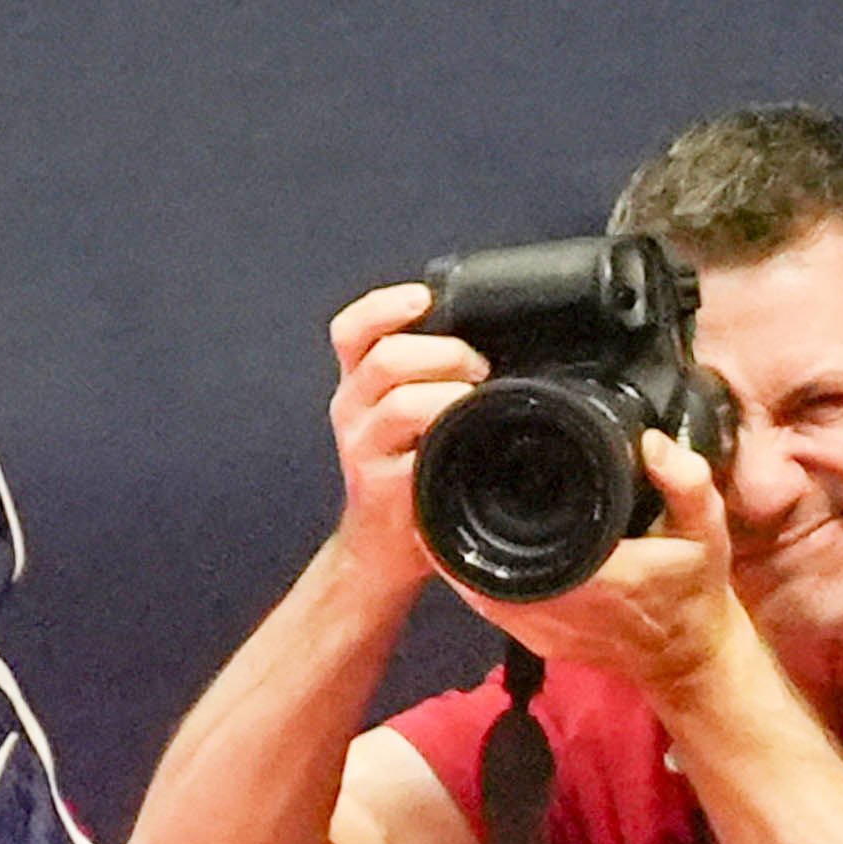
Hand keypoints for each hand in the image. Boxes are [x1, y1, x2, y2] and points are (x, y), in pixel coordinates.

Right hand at [323, 282, 478, 595]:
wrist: (383, 545)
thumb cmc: (408, 467)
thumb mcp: (403, 412)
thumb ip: (427, 373)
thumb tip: (491, 337)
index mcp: (358, 383)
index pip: (352, 330)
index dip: (385, 306)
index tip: (424, 299)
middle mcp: (351, 409)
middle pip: (385, 358)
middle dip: (444, 353)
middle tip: (479, 368)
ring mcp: (363, 448)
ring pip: (401, 403)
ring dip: (450, 396)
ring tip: (476, 404)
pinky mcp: (381, 487)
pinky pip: (417, 455)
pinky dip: (449, 439)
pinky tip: (467, 441)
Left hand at [465, 417, 754, 699]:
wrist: (687, 657)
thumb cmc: (696, 590)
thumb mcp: (707, 532)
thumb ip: (687, 484)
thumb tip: (651, 442)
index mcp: (600, 574)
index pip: (524, 533)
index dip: (491, 499)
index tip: (475, 464)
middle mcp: (560, 604)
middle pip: (486, 552)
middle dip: (469, 514)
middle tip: (460, 472)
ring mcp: (540, 628)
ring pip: (476, 580)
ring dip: (465, 543)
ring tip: (458, 500)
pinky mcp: (534, 640)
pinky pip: (487, 601)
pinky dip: (477, 571)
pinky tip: (477, 542)